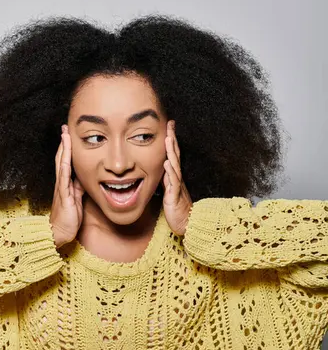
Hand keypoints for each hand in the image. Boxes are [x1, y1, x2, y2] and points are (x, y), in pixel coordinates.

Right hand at [49, 124, 84, 246]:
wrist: (59, 233)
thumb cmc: (68, 219)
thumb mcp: (76, 201)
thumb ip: (79, 190)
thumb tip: (84, 180)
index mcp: (65, 184)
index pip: (66, 162)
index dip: (68, 149)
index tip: (69, 136)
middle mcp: (62, 183)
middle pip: (62, 158)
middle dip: (64, 143)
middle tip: (65, 128)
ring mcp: (61, 187)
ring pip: (61, 163)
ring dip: (63, 148)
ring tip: (64, 134)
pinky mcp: (63, 194)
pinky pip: (64, 175)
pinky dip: (64, 162)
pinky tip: (65, 153)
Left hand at [162, 120, 192, 235]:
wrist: (187, 225)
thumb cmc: (178, 209)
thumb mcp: (170, 191)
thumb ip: (167, 180)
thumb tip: (163, 168)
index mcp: (175, 177)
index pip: (173, 155)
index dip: (171, 141)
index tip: (169, 126)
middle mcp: (177, 179)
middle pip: (176, 156)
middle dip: (172, 140)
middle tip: (170, 124)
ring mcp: (177, 187)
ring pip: (174, 166)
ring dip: (172, 152)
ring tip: (168, 138)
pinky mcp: (174, 197)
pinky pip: (173, 183)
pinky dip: (170, 172)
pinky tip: (167, 163)